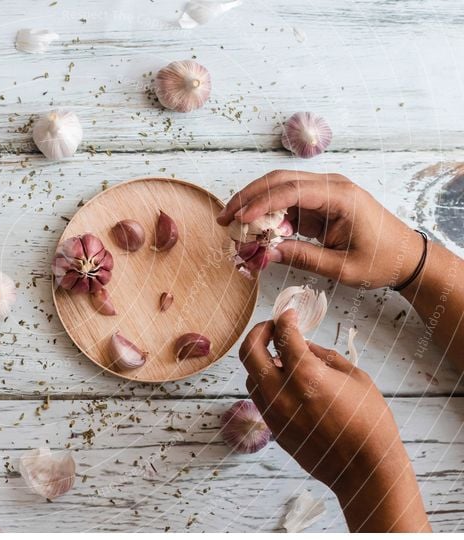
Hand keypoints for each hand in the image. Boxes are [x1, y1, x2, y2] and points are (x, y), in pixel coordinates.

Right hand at [216, 170, 423, 287]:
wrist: (406, 256)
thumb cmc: (381, 260)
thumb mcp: (342, 267)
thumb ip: (303, 257)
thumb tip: (266, 253)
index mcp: (341, 197)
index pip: (292, 190)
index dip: (261, 203)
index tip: (239, 219)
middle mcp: (331, 186)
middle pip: (280, 180)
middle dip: (248, 198)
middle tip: (224, 218)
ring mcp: (324, 192)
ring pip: (279, 187)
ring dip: (253, 203)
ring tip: (231, 224)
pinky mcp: (318, 203)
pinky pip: (286, 202)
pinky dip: (266, 214)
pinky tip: (252, 229)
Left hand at [240, 310, 429, 531]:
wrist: (364, 470)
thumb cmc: (369, 422)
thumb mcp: (355, 378)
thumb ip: (324, 356)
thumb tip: (305, 344)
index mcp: (305, 375)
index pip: (283, 334)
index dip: (284, 318)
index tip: (288, 313)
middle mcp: (281, 392)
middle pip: (248, 351)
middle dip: (259, 332)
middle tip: (272, 328)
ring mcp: (273, 412)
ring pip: (249, 375)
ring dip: (260, 359)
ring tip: (281, 357)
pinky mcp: (273, 428)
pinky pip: (259, 396)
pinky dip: (265, 382)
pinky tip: (284, 381)